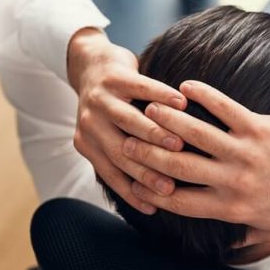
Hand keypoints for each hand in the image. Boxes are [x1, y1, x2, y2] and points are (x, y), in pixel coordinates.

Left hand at [67, 28, 186, 213]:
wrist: (90, 63)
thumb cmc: (110, 107)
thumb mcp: (106, 134)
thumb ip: (121, 157)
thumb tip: (149, 197)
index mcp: (88, 143)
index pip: (112, 173)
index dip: (133, 192)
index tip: (157, 206)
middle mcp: (89, 123)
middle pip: (121, 152)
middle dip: (147, 170)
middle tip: (172, 183)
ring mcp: (100, 99)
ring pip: (129, 121)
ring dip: (155, 134)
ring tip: (180, 144)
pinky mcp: (114, 76)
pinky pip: (141, 87)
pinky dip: (162, 95)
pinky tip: (182, 103)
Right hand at [123, 81, 269, 244]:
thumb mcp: (267, 224)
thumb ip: (240, 229)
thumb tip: (221, 240)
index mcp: (231, 205)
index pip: (178, 199)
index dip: (150, 188)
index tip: (133, 176)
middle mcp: (234, 180)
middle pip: (177, 165)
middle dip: (147, 152)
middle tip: (126, 139)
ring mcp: (246, 151)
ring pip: (195, 133)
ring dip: (167, 119)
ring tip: (148, 108)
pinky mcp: (260, 127)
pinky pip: (225, 107)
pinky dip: (203, 94)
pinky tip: (186, 86)